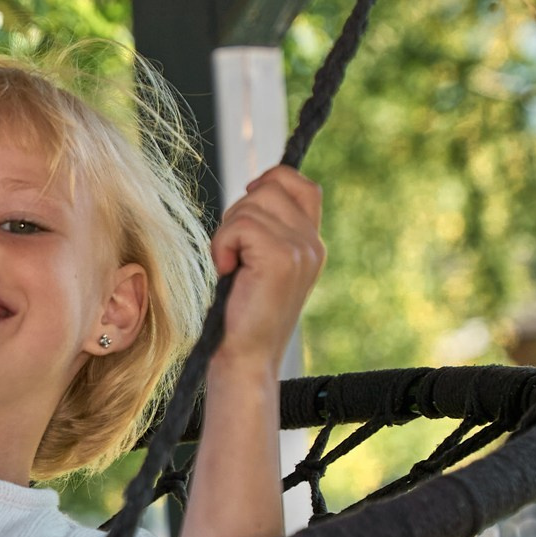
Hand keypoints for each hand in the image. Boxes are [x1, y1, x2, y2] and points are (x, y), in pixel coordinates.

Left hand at [211, 164, 324, 371]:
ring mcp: (301, 250)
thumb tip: (256, 186)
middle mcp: (313, 244)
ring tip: (231, 266)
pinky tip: (228, 272)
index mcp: (312, 244)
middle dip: (238, 211)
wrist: (246, 358)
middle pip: (270, 187)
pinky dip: (222, 245)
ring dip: (227, 233)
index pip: (305, 186)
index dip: (274, 178)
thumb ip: (269, 228)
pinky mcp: (281, 258)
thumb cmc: (243, 314)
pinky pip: (240, 226)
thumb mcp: (261, 264)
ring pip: (251, 204)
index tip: (247, 195)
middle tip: (232, 251)